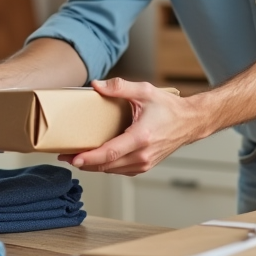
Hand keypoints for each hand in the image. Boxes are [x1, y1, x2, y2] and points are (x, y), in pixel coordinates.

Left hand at [61, 78, 203, 175]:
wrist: (190, 122)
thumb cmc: (170, 108)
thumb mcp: (145, 91)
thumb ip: (120, 87)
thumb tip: (96, 85)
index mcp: (141, 137)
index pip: (110, 153)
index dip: (89, 158)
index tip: (73, 157)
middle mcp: (143, 155)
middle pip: (107, 165)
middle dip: (84, 163)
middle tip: (66, 156)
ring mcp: (145, 163)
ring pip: (112, 170)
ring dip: (94, 166)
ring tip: (77, 158)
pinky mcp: (145, 166)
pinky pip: (121, 170)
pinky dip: (107, 166)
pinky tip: (97, 159)